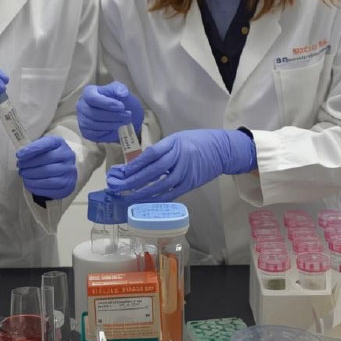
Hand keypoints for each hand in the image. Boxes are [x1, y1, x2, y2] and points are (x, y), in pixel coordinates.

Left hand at [16, 136, 76, 199]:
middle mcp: (68, 156)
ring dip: (31, 176)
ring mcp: (69, 171)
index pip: (46, 143)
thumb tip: (20, 155)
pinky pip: (49, 188)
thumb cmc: (49, 157)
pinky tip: (29, 183)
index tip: (19, 155)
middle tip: (20, 167)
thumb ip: (33, 149)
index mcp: (60, 143)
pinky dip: (35, 186)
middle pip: (46, 159)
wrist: (63, 169)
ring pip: (47, 174)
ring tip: (23, 175)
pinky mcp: (68, 186)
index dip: (31, 149)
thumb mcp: (43, 148)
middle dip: (29, 164)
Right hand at [76, 82, 144, 142]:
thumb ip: (121, 89)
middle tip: (127, 116)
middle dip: (113, 116)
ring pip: (94, 125)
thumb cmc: (119, 100)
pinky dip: (107, 133)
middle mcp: (81, 105)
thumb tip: (122, 93)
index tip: (122, 107)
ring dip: (111, 125)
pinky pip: (94, 135)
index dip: (107, 103)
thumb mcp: (121, 91)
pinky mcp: (85, 132)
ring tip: (124, 123)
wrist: (122, 115)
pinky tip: (116, 130)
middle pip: (93, 113)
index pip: (92, 98)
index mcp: (88, 92)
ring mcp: (82, 119)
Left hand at [105, 129, 255, 201]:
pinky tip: (146, 201)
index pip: (152, 155)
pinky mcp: (190, 184)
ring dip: (143, 193)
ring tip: (128, 197)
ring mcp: (186, 173)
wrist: (221, 149)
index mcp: (174, 144)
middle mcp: (180, 158)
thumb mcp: (177, 138)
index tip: (122, 172)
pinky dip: (158, 198)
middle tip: (118, 187)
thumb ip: (160, 149)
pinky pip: (172, 193)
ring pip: (161, 185)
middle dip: (134, 180)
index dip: (136, 164)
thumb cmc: (196, 141)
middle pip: (153, 171)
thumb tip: (138, 163)